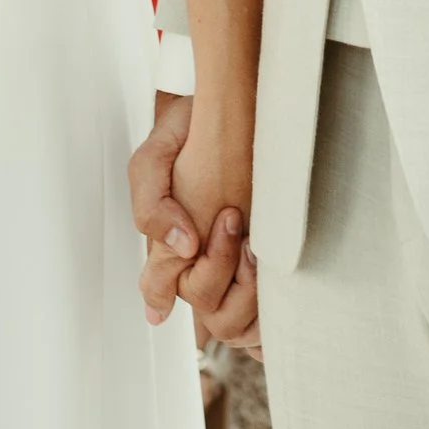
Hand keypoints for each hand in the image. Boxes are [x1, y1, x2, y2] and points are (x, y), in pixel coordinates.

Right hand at [129, 91, 259, 344]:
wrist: (231, 110)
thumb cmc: (189, 134)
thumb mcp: (153, 159)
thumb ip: (151, 204)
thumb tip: (184, 246)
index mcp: (167, 244)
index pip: (158, 289)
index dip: (166, 291)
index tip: (194, 243)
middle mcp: (197, 262)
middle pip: (203, 304)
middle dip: (220, 269)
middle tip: (233, 219)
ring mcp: (230, 268)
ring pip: (233, 318)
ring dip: (247, 289)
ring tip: (256, 244)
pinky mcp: (263, 268)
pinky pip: (264, 318)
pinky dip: (270, 310)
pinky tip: (276, 278)